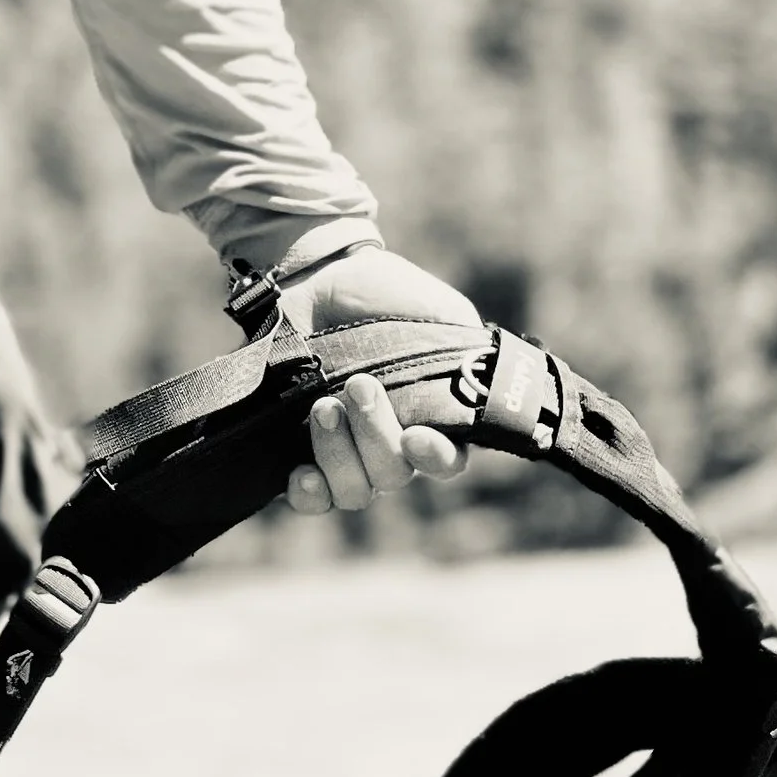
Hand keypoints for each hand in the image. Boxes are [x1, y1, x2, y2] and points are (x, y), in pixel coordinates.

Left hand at [271, 245, 480, 517]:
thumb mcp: (435, 309)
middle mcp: (390, 445)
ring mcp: (345, 453)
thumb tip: (479, 378)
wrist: (315, 277)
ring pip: (354, 490)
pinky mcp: (296, 453)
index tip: (415, 437)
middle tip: (358, 385)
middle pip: (393, 474)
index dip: (436, 458)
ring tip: (323, 406)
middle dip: (375, 433)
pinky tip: (301, 472)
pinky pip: (310, 499)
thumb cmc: (380, 293)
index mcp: (431, 417)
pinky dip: (308, 494)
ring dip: (338, 454)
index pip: (447, 460)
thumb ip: (464, 346)